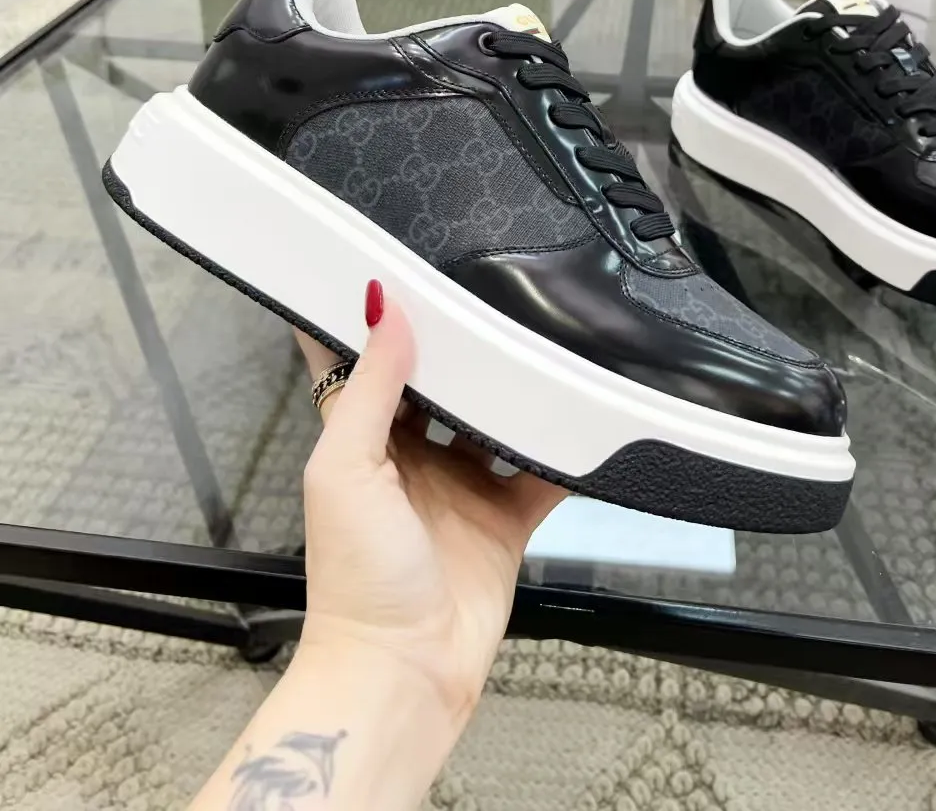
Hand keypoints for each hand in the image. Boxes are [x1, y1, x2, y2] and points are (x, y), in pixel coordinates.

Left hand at [294, 282, 565, 733]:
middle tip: (496, 288)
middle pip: (444, 385)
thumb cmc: (356, 576)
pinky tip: (585, 412)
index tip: (402, 266)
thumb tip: (383, 307)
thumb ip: (368, 389)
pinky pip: (543, 473)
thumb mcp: (347, 469)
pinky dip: (564, 450)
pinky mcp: (505, 519)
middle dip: (465, 347)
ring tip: (547, 337)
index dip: (379, 321)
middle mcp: (413, 458)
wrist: (403, 672)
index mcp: (364, 440)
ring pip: (496, 421)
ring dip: (516, 390)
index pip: (367, 364)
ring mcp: (462, 488)